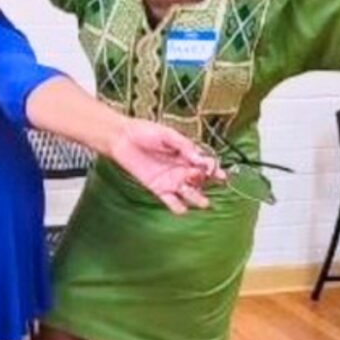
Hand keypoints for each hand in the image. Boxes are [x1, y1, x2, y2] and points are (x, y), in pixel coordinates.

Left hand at [108, 120, 223, 214]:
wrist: (121, 138)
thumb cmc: (144, 131)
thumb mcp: (168, 134)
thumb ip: (184, 145)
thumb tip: (199, 158)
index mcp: (187, 154)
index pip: (206, 164)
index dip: (213, 169)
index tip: (219, 173)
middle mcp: (182, 168)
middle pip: (201, 180)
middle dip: (205, 182)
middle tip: (202, 180)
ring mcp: (171, 180)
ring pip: (190, 194)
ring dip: (198, 198)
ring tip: (203, 202)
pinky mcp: (159, 189)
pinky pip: (172, 202)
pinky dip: (179, 208)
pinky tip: (183, 208)